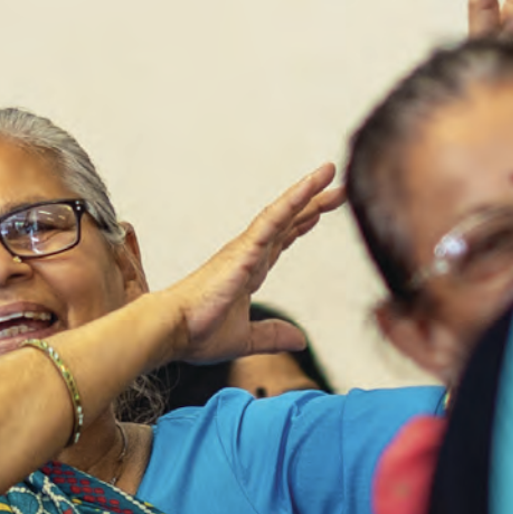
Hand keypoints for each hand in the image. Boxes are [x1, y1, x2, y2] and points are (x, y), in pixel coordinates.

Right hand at [161, 163, 343, 364]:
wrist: (173, 332)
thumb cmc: (198, 334)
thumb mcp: (246, 339)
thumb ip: (272, 336)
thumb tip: (300, 341)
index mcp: (248, 272)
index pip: (280, 242)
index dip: (300, 226)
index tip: (319, 213)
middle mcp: (247, 255)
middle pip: (286, 222)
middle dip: (313, 204)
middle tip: (339, 188)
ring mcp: (245, 249)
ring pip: (282, 213)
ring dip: (307, 192)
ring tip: (331, 172)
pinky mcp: (244, 250)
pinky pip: (273, 219)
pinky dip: (294, 200)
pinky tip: (312, 185)